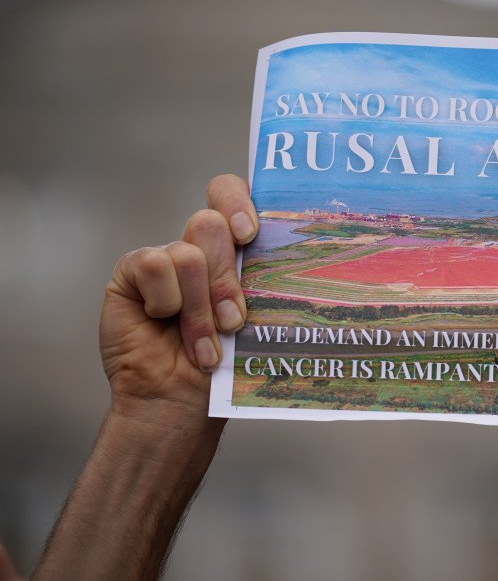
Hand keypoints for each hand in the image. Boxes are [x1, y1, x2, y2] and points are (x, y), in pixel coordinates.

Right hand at [99, 174, 257, 424]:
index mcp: (231, 251)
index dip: (238, 201)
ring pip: (188, 253)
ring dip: (200, 306)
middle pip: (212, 222)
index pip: (230, 196)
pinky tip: (162, 322)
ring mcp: (165, 258)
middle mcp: (197, 248)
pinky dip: (166, 300)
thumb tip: (265, 249)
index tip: (249, 233)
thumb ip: (252, 279)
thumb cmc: (224, 364)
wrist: (180, 400)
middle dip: (225, 278)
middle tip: (232, 319)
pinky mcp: (132, 272)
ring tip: (205, 344)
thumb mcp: (248, 318)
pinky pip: (154, 265)